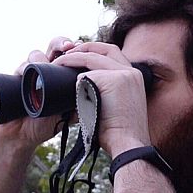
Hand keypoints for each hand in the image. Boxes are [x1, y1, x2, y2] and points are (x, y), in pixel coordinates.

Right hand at [0, 36, 76, 151]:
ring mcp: (30, 74)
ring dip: (42, 57)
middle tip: (68, 47)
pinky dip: (24, 68)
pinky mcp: (16, 80)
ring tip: (46, 64)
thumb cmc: (45, 123)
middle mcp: (45, 69)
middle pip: (54, 46)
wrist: (22, 135)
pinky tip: (27, 71)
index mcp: (60, 74)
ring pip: (35, 54)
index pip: (69, 53)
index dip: (75, 48)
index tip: (80, 48)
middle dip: (61, 43)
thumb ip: (82, 106)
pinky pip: (20, 68)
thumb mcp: (68, 114)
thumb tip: (98, 98)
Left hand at [51, 41, 151, 156]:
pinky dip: (75, 82)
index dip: (95, 53)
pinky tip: (67, 89)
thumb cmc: (117, 134)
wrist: (128, 144)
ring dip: (73, 59)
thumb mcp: (113, 108)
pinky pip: (86, 76)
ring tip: (58, 64)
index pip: (113, 55)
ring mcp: (125, 74)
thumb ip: (103, 94)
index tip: (78, 57)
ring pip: (93, 59)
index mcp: (134, 77)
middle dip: (83, 48)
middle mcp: (131, 72)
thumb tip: (81, 89)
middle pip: (105, 49)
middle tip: (65, 54)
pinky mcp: (115, 81)